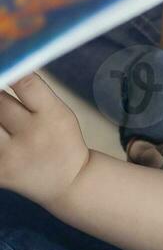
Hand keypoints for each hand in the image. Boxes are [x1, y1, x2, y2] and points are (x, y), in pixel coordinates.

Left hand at [0, 73, 91, 206]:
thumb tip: (2, 66)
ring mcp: (11, 158)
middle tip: (5, 103)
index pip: (26, 84)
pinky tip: (2, 134)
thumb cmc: (60, 140)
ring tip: (5, 121)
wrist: (69, 183)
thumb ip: (31, 89)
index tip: (6, 66)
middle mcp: (33, 138)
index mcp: (53, 117)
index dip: (11, 70)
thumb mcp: (58, 111)